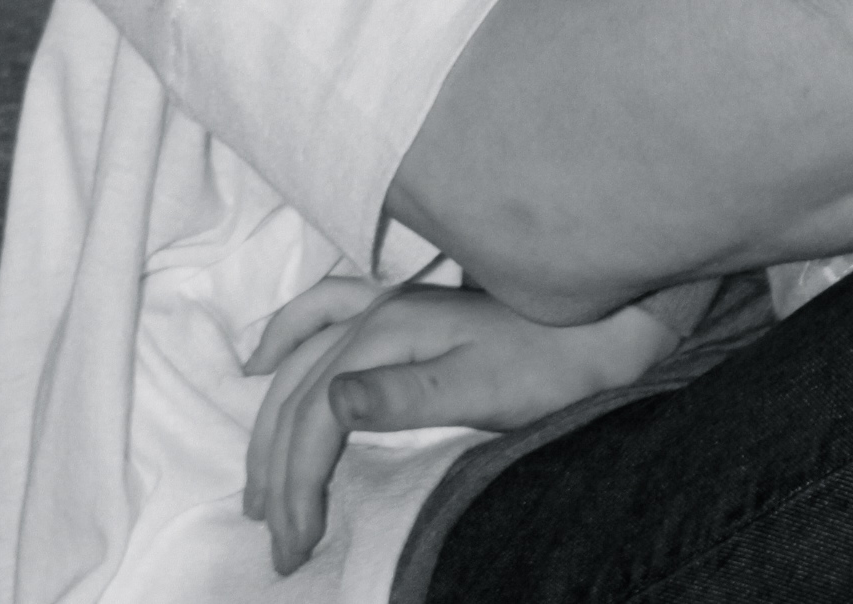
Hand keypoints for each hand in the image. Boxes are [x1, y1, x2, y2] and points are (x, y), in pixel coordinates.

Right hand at [242, 276, 683, 574]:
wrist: (597, 324)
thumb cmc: (545, 365)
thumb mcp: (481, 390)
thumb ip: (404, 396)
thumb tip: (330, 405)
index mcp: (386, 333)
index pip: (315, 418)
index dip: (297, 486)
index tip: (295, 548)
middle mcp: (374, 312)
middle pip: (296, 391)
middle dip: (275, 468)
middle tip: (276, 539)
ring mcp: (384, 304)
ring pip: (297, 358)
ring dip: (267, 419)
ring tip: (255, 483)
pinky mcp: (398, 309)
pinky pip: (316, 318)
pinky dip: (282, 342)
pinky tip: (265, 363)